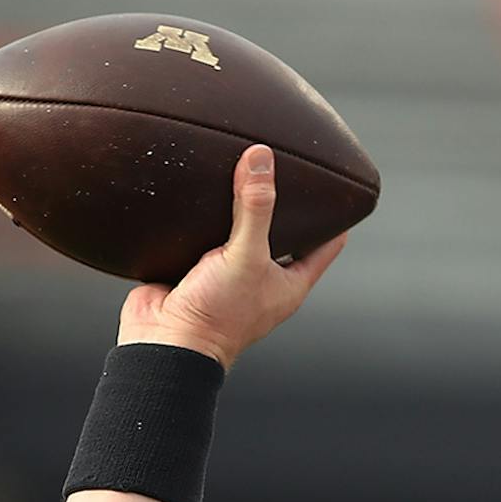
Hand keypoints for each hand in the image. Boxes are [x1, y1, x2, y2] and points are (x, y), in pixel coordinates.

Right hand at [117, 145, 346, 370]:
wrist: (164, 342)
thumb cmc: (217, 314)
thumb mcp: (245, 255)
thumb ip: (255, 207)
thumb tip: (261, 158)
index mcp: (289, 283)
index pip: (325, 245)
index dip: (334, 217)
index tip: (336, 188)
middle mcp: (262, 281)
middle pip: (281, 236)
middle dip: (281, 207)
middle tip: (282, 170)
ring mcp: (227, 277)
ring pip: (238, 235)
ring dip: (236, 210)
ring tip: (238, 173)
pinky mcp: (193, 271)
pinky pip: (200, 239)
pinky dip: (199, 218)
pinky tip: (195, 194)